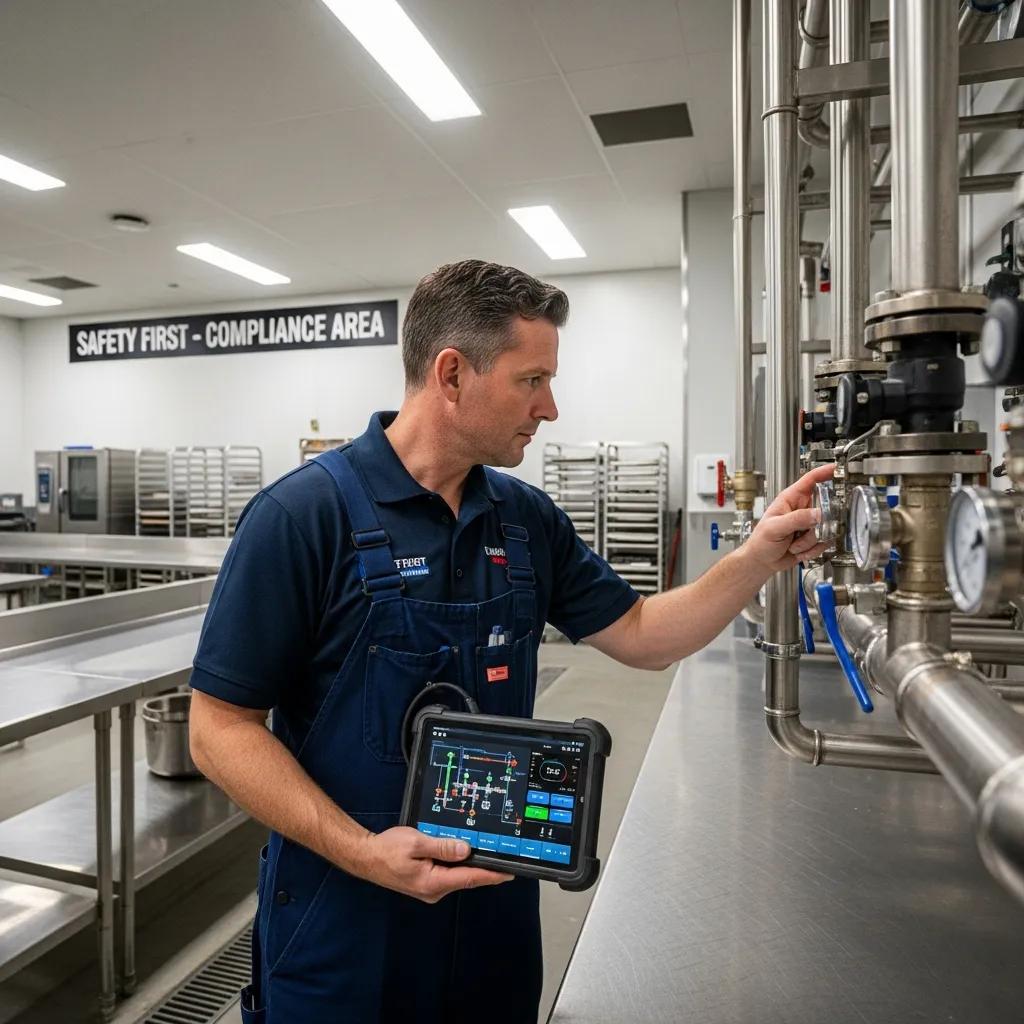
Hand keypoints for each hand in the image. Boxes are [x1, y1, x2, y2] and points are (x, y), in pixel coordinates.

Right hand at [353, 826, 512, 903]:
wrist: (366, 857)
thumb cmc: (387, 850)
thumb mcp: (416, 843)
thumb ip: (442, 847)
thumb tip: (466, 850)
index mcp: (433, 882)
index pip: (470, 878)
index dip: (491, 875)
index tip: (509, 873)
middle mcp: (434, 890)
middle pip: (466, 878)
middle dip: (484, 868)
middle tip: (503, 856)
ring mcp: (430, 889)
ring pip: (457, 876)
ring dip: (470, 865)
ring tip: (486, 852)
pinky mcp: (425, 883)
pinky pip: (447, 874)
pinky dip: (457, 865)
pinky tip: (462, 853)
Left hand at [743, 463, 833, 577]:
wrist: (762, 562)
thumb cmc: (761, 542)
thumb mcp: (775, 528)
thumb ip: (796, 519)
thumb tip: (818, 513)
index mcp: (791, 499)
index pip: (811, 480)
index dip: (825, 472)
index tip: (838, 469)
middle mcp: (803, 509)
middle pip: (826, 508)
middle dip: (816, 525)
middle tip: (804, 532)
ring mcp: (810, 524)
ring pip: (826, 529)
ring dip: (810, 542)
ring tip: (793, 544)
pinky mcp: (814, 538)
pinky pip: (824, 542)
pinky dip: (812, 550)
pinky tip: (798, 551)